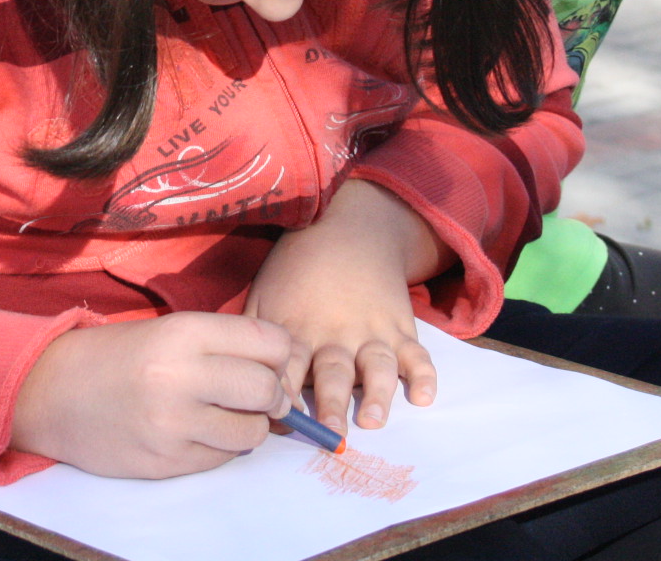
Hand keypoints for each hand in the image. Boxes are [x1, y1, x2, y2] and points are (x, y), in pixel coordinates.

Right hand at [11, 313, 293, 478]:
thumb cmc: (116, 356)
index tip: (271, 361)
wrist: (52, 393)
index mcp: (183, 333)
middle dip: (273, 394)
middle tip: (260, 395)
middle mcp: (180, 377)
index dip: (280, 354)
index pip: (269, 343)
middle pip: (267, 390)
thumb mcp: (169, 330)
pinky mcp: (166, 461)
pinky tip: (199, 431)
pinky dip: (222, 447)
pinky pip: (222, 458)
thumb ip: (223, 344)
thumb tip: (282, 368)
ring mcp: (172, 425)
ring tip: (227, 414)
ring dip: (250, 425)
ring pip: (252, 432)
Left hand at [245, 180, 443, 433]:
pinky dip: (424, 375)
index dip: (283, 392)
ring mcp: (371, 331)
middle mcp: (336, 333)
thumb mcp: (264, 294)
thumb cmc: (296, 268)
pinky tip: (424, 396)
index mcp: (298, 328)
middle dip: (331, 403)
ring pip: (377, 366)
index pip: (288, 366)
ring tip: (373, 420)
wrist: (347, 227)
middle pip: (333, 372)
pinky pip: (417, 354)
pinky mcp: (400, 327)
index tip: (279, 418)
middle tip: (329, 432)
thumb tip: (236, 377)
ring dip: (376, 394)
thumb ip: (253, 337)